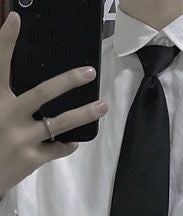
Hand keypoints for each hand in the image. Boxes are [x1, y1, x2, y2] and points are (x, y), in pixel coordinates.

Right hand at [0, 11, 108, 196]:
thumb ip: (5, 96)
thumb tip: (29, 94)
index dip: (5, 40)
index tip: (16, 19)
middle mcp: (8, 115)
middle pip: (43, 93)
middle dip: (68, 81)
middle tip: (89, 72)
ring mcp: (22, 138)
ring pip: (60, 123)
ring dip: (84, 114)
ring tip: (102, 106)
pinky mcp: (31, 159)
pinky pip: (58, 148)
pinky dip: (68, 145)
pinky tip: (74, 141)